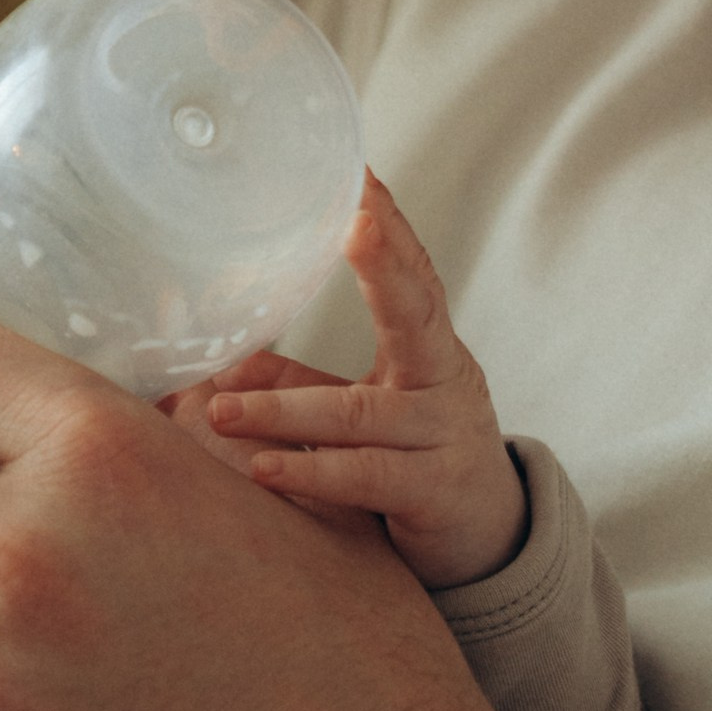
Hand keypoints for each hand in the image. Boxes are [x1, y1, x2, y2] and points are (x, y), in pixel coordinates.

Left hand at [199, 175, 526, 588]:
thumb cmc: (417, 456)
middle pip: (417, 312)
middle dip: (384, 263)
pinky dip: (313, 473)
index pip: (413, 272)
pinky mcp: (434, 493)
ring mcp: (444, 436)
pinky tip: (265, 470)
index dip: (390, 225)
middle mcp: (445, 379)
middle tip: (349, 222)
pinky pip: (368, 477)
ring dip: (285, 410)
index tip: (360, 173)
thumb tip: (224, 360)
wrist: (488, 538)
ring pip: (361, 414)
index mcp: (428, 346)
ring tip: (223, 412)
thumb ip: (302, 381)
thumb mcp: (365, 409)